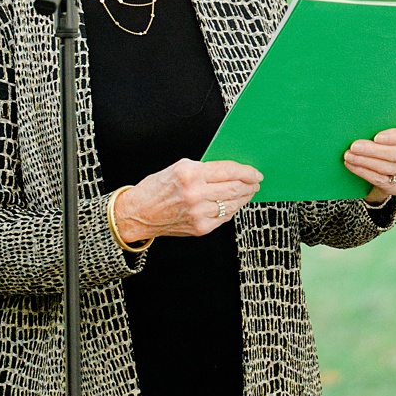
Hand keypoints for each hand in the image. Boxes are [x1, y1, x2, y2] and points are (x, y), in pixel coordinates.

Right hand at [113, 157, 262, 241]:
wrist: (139, 214)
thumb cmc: (157, 188)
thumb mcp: (179, 167)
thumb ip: (204, 168)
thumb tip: (230, 171)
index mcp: (191, 174)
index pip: (228, 170)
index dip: (246, 171)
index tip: (255, 172)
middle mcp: (196, 194)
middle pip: (234, 188)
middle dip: (250, 184)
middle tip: (256, 182)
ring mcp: (198, 214)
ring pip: (232, 204)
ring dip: (245, 197)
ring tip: (249, 192)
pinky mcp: (200, 228)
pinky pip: (224, 217)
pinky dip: (232, 209)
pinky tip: (235, 204)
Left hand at [345, 124, 395, 202]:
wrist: (390, 166)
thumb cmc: (388, 141)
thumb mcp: (390, 132)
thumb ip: (383, 127)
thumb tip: (360, 125)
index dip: (394, 136)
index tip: (376, 137)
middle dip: (372, 150)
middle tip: (354, 146)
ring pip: (386, 167)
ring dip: (364, 161)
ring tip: (349, 155)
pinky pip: (379, 179)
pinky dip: (363, 171)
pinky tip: (352, 165)